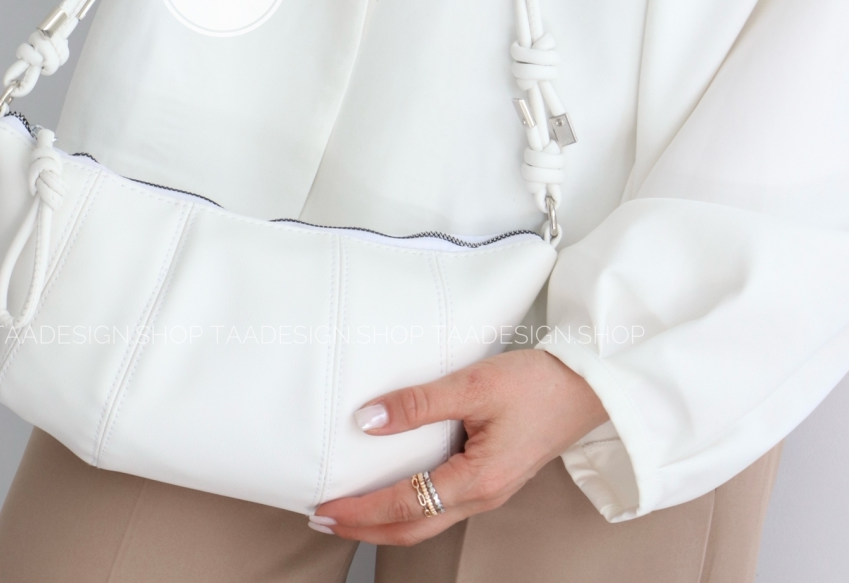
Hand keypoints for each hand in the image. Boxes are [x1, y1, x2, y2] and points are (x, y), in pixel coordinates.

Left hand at [310, 349, 607, 545]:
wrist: (589, 385)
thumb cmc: (537, 383)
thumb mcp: (473, 385)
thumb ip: (419, 403)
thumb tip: (368, 420)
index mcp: (477, 480)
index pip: (404, 506)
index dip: (360, 510)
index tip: (324, 508)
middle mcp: (482, 495)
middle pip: (413, 529)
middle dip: (365, 528)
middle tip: (324, 519)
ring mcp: (490, 489)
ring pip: (428, 520)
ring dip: (386, 519)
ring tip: (351, 508)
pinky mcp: (494, 476)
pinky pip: (443, 503)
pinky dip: (410, 504)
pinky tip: (396, 487)